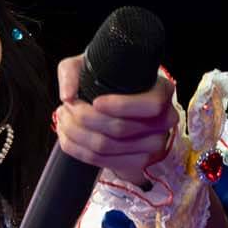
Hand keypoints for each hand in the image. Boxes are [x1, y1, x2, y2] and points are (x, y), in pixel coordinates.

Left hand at [55, 57, 176, 184]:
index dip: (121, 106)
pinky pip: (101, 161)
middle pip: (121, 129)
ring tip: (63, 118)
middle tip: (66, 107)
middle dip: (85, 118)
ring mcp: (151, 146)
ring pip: (106, 147)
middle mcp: (163, 121)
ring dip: (76, 134)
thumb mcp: (90, 65)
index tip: (95, 101)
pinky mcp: (136, 163)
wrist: (117, 104)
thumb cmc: (108, 81)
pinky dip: (77, 150)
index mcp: (162, 92)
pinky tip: (67, 136)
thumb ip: (73, 71)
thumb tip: (67, 95)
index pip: (151, 106)